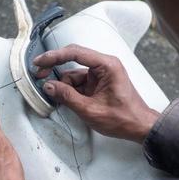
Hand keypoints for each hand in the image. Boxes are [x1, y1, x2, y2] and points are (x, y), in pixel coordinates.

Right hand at [34, 44, 159, 142]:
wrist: (139, 127)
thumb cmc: (122, 118)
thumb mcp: (90, 109)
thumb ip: (67, 97)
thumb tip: (48, 86)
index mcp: (106, 65)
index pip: (75, 53)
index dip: (54, 56)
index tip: (39, 62)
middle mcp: (103, 66)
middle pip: (72, 60)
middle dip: (55, 67)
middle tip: (39, 75)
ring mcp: (100, 74)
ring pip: (73, 75)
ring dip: (63, 85)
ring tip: (55, 96)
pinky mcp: (97, 83)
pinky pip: (78, 83)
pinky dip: (69, 90)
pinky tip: (63, 98)